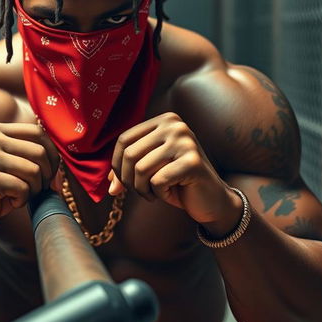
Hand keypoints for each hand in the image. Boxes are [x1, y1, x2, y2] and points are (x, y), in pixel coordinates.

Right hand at [0, 122, 59, 235]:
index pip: (38, 132)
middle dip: (45, 175)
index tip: (48, 174)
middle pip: (40, 151)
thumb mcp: (14, 165)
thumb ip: (35, 155)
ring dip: (33, 189)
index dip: (51, 154)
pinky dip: (22, 200)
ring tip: (19, 195)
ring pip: (34, 171)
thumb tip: (62, 163)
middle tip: (34, 189)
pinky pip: (23, 188)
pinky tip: (8, 202)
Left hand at [109, 112, 237, 225]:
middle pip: (130, 154)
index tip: (121, 183)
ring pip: (141, 169)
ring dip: (142, 189)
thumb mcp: (149, 171)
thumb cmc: (178, 183)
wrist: (211, 200)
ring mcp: (185, 142)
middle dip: (128, 180)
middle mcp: (175, 126)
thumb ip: (127, 170)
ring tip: (154, 193)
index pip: (124, 139)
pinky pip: (157, 181)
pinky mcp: (192, 162)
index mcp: (164, 121)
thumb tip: (109, 185)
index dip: (116, 165)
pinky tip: (171, 193)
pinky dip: (158, 194)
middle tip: (140, 191)